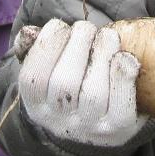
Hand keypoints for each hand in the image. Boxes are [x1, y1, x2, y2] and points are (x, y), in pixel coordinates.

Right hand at [16, 19, 142, 149]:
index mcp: (37, 107)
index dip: (46, 46)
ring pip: (94, 93)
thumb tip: (28, 33)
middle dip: (78, 44)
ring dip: (103, 54)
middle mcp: (60, 123)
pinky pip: (122, 107)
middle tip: (87, 28)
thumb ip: (37, 47)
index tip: (60, 26)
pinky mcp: (119, 129)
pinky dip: (124, 77)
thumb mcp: (48, 68)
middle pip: (64, 83)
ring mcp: (90, 128)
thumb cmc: (73, 83)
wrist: (104, 120)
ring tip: (108, 37)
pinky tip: (126, 57)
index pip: (33, 79)